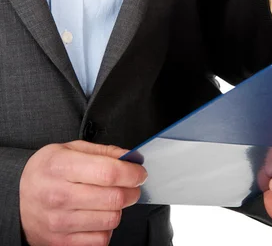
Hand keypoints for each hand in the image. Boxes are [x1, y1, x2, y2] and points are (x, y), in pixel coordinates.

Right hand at [20, 141, 146, 245]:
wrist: (16, 198)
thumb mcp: (69, 149)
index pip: (109, 172)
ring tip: (110, 200)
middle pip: (115, 198)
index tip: (139, 173)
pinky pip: (101, 239)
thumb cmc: (47, 172)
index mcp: (60, 167)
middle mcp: (58, 195)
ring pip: (111, 219)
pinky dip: (106, 228)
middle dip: (132, 191)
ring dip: (118, 209)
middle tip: (131, 186)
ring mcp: (59, 222)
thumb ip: (104, 151)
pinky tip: (97, 216)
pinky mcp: (61, 242)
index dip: (132, 173)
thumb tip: (131, 158)